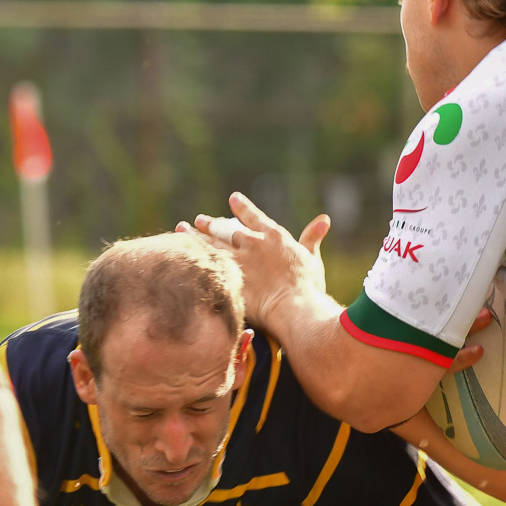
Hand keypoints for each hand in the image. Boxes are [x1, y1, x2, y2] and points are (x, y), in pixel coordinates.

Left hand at [188, 193, 331, 329]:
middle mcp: (253, 244)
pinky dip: (192, 258)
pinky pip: (205, 266)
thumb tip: (325, 219)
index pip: (254, 217)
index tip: (233, 198)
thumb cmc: (308, 285)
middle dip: (211, 223)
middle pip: (226, 229)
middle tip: (198, 219)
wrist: (294, 307)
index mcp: (274, 237)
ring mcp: (238, 261)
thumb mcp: (313, 258)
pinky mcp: (226, 279)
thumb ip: (313, 237)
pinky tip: (182, 255)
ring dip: (194, 236)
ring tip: (181, 229)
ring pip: (210, 244)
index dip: (243, 207)